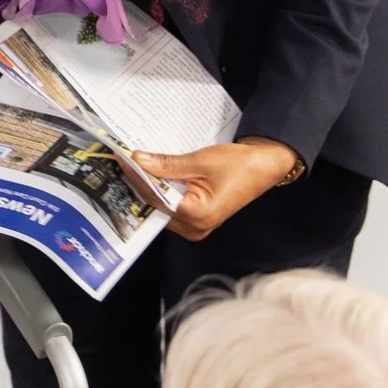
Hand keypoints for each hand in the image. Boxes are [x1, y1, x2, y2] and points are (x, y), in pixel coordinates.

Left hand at [132, 138, 298, 240]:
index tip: (122, 159)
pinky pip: (172, 205)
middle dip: (141, 182)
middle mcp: (195, 227)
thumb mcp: (200, 161)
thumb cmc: (240, 165)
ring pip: (162, 205)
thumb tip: (138, 160)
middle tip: (124, 161)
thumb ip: (167, 164)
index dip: (136, 176)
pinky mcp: (198, 218)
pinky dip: (163, 190)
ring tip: (136, 165)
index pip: (154, 197)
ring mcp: (196, 226)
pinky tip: (154, 174)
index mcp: (197, 216)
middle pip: (156, 204)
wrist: (265, 166)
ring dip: (151, 186)